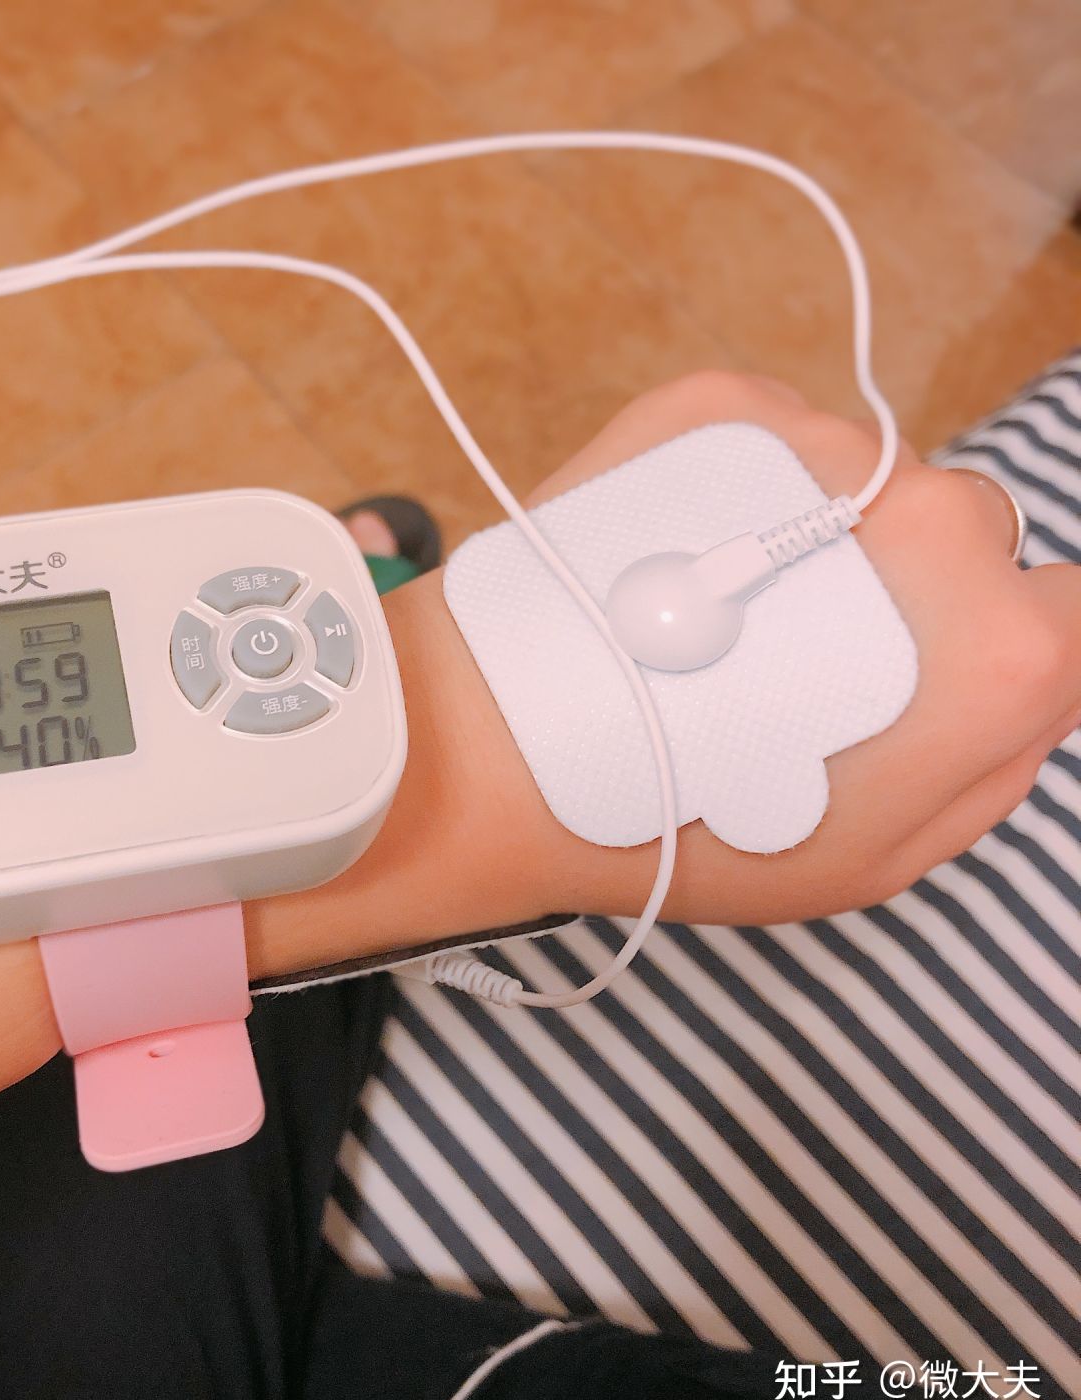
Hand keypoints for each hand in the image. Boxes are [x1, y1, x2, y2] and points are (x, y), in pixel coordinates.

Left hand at [355, 370, 1080, 935]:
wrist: (508, 744)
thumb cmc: (691, 825)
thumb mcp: (878, 860)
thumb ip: (995, 766)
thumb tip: (1036, 684)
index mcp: (996, 645)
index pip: (1072, 609)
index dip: (1002, 646)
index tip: (922, 675)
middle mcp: (931, 520)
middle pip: (967, 535)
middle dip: (905, 588)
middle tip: (792, 654)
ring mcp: (823, 446)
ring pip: (863, 483)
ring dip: (815, 534)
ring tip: (710, 612)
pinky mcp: (724, 404)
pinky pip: (774, 443)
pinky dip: (740, 490)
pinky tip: (672, 559)